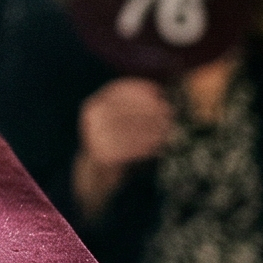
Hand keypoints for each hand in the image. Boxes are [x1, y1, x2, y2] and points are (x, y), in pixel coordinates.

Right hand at [73, 78, 173, 216]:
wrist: (98, 173)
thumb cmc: (118, 142)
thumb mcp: (121, 120)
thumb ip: (136, 108)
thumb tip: (164, 95)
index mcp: (94, 104)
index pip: (118, 90)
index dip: (140, 89)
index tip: (160, 92)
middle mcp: (91, 117)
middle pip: (125, 109)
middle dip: (150, 110)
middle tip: (171, 113)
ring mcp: (93, 136)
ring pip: (129, 129)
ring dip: (152, 129)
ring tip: (169, 130)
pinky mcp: (101, 155)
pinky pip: (128, 149)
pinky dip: (146, 147)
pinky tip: (158, 148)